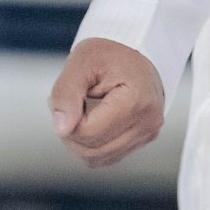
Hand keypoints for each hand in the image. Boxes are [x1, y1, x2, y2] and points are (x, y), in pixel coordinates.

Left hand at [48, 38, 165, 168]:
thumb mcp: (81, 61)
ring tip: (81, 110)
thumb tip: (61, 129)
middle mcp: (148, 122)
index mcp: (137, 101)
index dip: (67, 120)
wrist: (133, 51)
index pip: (88, 133)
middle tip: (70, 102)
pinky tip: (92, 119)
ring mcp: (147, 133)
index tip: (69, 96)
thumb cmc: (109, 53)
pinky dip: (91, 143)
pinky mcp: (142, 139)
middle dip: (70, 132)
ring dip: (79, 140)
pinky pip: (106, 156)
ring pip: (97, 158)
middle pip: (92, 151)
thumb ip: (66, 94)